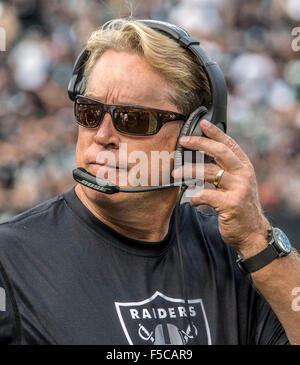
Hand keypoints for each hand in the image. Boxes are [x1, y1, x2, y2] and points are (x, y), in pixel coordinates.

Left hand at [174, 119, 269, 255]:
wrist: (251, 232)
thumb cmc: (239, 205)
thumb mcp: (237, 183)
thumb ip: (224, 169)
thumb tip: (201, 155)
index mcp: (244, 166)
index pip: (229, 144)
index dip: (215, 132)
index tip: (202, 122)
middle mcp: (243, 174)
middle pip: (219, 152)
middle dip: (199, 143)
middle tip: (183, 140)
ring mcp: (238, 188)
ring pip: (208, 172)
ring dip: (188, 171)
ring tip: (175, 173)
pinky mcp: (230, 204)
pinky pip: (205, 194)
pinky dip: (194, 196)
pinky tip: (192, 200)